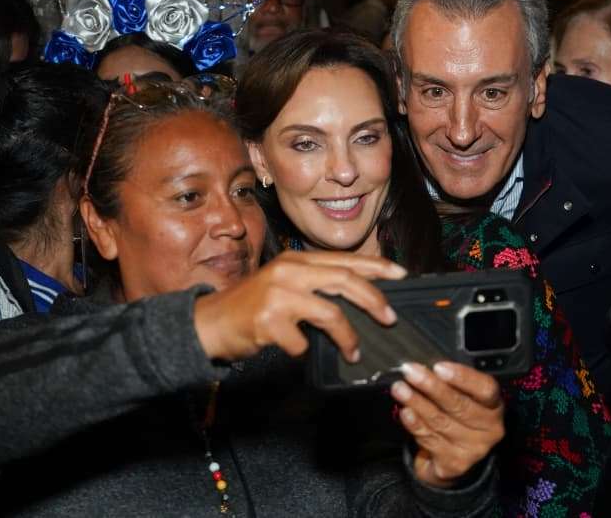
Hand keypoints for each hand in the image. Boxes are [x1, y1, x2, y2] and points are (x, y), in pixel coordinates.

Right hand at [193, 250, 404, 361]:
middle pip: (345, 281)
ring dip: (348, 337)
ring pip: (331, 314)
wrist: (209, 322)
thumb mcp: (283, 283)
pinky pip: (302, 342)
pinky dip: (303, 350)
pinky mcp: (268, 321)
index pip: (345, 259)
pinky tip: (296, 351)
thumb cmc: (251, 306)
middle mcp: (289, 271)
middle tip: (390, 318)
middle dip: (374, 300)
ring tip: (355, 352)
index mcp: (296, 260)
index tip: (401, 274)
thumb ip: (315, 282)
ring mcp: (278, 295)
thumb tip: (359, 292)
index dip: (376, 266)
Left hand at [390, 361, 504, 487]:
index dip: (463, 377)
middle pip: (460, 406)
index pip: (485, 389)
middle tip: (411, 373)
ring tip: (400, 389)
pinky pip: (431, 440)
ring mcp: (473, 449)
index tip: (439, 367)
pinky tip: (405, 413)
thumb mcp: (461, 397)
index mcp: (493, 406)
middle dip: (432, 387)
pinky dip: (416, 424)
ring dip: (417, 403)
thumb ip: (450, 383)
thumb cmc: (456, 416)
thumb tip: (424, 367)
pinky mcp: (455, 463)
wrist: (452, 456)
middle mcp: (489, 429)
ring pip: (441, 422)